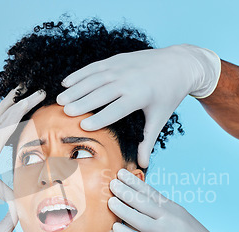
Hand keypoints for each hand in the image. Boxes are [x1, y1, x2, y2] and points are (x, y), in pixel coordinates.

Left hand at [0, 86, 44, 202]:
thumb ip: (7, 195)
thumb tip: (23, 207)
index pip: (14, 116)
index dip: (28, 105)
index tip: (40, 96)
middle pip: (10, 108)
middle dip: (26, 98)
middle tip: (39, 90)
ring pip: (2, 108)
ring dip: (14, 98)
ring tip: (23, 88)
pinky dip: (7, 107)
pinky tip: (10, 107)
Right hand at [56, 44, 220, 167]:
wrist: (178, 64)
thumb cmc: (168, 95)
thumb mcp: (159, 118)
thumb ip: (148, 141)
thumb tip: (143, 165)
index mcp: (140, 96)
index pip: (117, 109)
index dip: (100, 117)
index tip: (83, 125)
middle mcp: (128, 80)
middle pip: (101, 92)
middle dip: (82, 102)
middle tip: (65, 112)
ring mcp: (121, 67)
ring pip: (94, 79)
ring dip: (76, 89)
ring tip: (60, 100)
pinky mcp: (117, 59)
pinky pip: (94, 67)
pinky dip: (79, 74)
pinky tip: (66, 83)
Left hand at [107, 168, 238, 231]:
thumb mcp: (181, 220)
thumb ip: (163, 212)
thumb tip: (142, 206)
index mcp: (172, 209)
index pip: (150, 192)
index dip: (134, 182)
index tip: (120, 172)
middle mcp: (169, 218)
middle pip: (143, 202)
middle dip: (125, 191)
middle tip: (110, 182)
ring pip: (140, 219)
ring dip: (123, 209)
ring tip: (109, 201)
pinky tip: (116, 228)